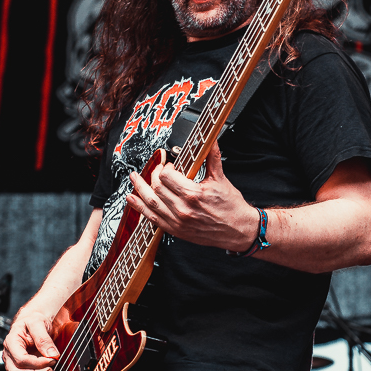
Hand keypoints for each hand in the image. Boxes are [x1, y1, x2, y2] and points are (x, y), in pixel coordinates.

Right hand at [3, 309, 59, 370]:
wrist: (32, 321)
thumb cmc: (34, 321)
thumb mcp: (39, 323)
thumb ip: (44, 339)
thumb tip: (52, 355)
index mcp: (12, 341)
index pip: (21, 359)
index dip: (37, 364)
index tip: (52, 361)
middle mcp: (8, 355)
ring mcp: (10, 364)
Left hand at [126, 142, 259, 251]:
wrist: (238, 230)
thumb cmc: (231, 207)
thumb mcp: (221, 179)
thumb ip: (212, 157)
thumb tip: (210, 140)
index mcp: (194, 194)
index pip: (167, 177)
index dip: (165, 168)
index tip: (169, 165)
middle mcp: (183, 209)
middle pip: (157, 188)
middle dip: (154, 175)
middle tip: (158, 170)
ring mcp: (178, 221)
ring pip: (151, 202)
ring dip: (139, 188)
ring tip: (133, 178)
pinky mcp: (176, 230)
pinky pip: (152, 219)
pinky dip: (139, 208)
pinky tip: (132, 199)